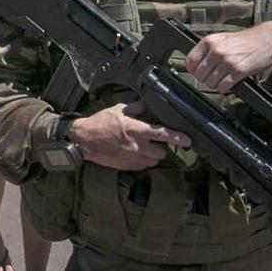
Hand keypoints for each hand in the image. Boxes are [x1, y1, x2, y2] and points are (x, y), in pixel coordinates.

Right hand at [71, 101, 190, 170]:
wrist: (83, 140)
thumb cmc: (100, 123)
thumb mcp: (117, 109)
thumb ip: (136, 107)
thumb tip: (147, 104)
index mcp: (135, 129)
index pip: (161, 133)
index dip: (176, 137)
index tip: (188, 140)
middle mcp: (136, 146)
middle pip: (161, 152)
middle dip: (162, 147)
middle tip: (155, 141)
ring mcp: (131, 158)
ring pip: (153, 160)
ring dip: (153, 154)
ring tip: (145, 147)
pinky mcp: (126, 166)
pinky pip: (143, 166)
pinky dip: (144, 161)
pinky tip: (136, 153)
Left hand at [184, 20, 271, 93]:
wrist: (268, 39)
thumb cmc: (246, 39)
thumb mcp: (222, 38)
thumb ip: (208, 49)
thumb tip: (195, 63)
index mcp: (210, 41)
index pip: (190, 61)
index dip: (193, 69)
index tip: (197, 71)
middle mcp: (216, 51)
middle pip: (199, 74)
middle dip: (205, 78)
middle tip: (213, 76)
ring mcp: (227, 62)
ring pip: (210, 82)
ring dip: (215, 84)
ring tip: (222, 79)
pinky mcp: (238, 71)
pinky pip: (223, 87)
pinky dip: (224, 88)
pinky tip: (228, 84)